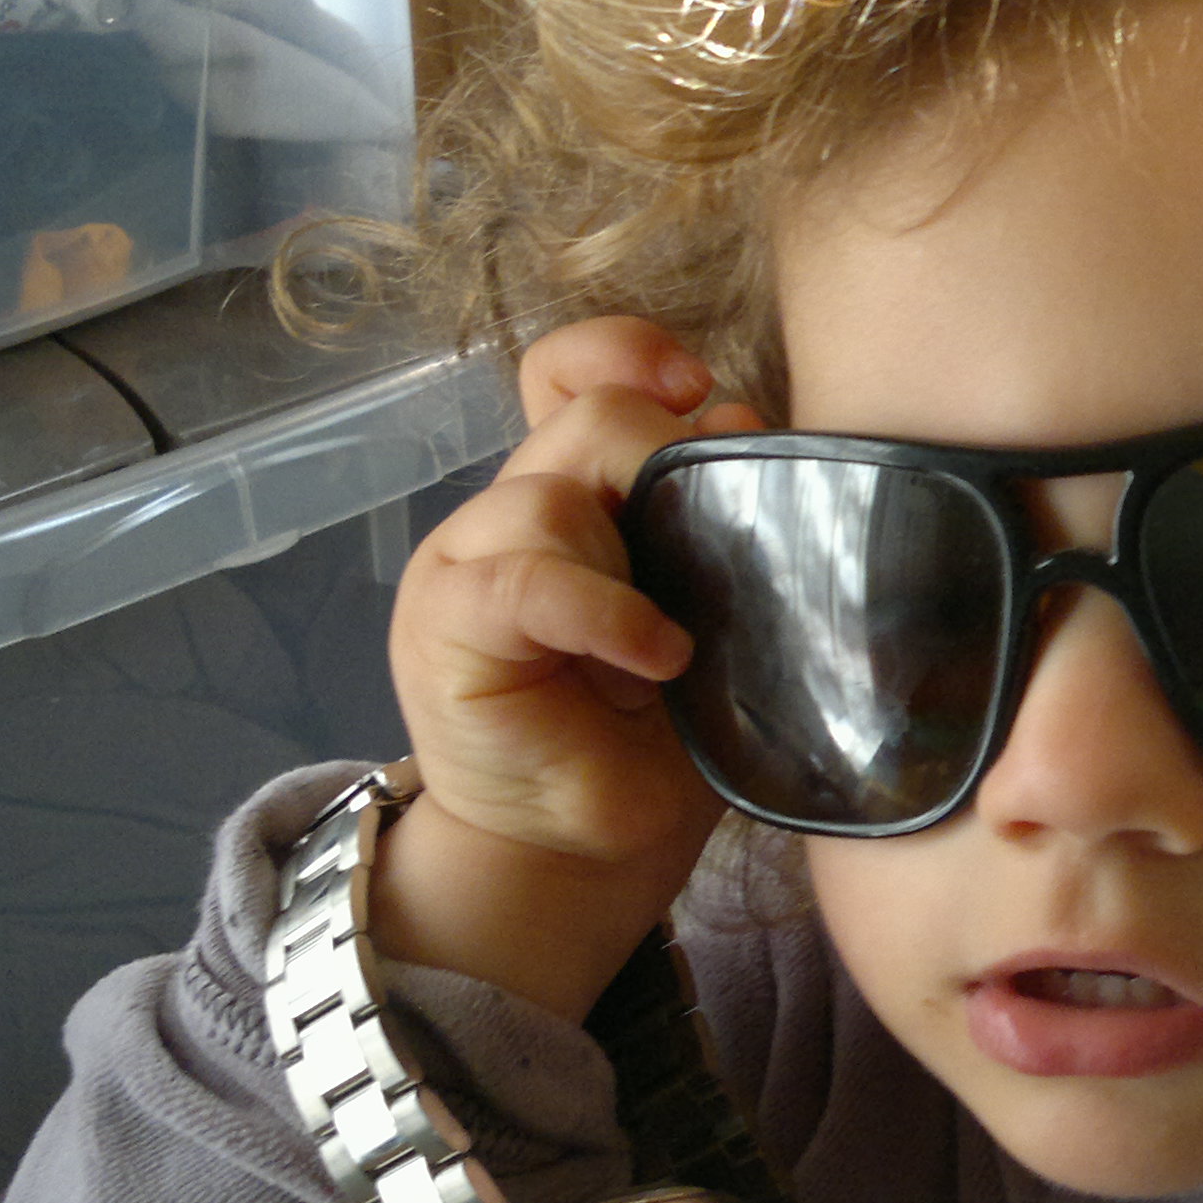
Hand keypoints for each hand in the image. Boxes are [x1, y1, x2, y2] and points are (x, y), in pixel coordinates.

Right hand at [370, 316, 764, 1017]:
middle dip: (665, 463)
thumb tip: (750, 429)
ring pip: (554, 493)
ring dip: (634, 562)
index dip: (630, 352)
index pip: (573, 371)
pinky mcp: (452, 621)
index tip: (698, 387)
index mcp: (576, 492)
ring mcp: (472, 558)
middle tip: (710, 550)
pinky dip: (603, 610)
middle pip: (592, 418)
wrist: (581, 850)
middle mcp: (517, 508)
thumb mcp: (708, 616)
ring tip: (677, 648)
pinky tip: (654, 657)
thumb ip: (718, 525)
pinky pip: (527, 578)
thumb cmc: (655, 738)